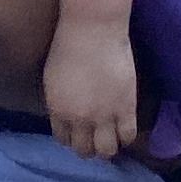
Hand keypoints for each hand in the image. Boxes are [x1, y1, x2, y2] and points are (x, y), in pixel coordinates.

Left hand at [43, 10, 142, 161]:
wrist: (92, 30)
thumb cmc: (68, 46)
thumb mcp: (53, 80)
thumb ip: (59, 102)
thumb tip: (66, 115)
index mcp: (58, 111)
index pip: (63, 139)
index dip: (72, 138)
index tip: (79, 133)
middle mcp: (79, 119)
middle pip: (84, 150)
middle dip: (89, 147)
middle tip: (96, 137)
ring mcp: (103, 116)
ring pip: (106, 150)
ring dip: (107, 147)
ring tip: (111, 136)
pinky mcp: (125, 108)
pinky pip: (128, 136)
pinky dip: (126, 137)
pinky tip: (125, 128)